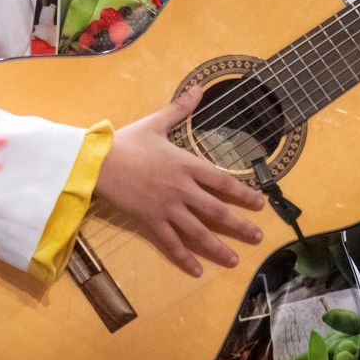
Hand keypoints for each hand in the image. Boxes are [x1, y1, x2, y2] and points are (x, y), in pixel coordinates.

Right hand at [94, 86, 264, 276]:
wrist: (99, 162)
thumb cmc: (128, 141)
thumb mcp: (157, 123)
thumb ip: (180, 109)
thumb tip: (199, 88)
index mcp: (186, 164)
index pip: (222, 182)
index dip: (243, 193)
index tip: (260, 204)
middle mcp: (181, 189)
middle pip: (216, 210)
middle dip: (239, 225)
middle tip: (258, 237)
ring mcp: (167, 207)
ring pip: (198, 231)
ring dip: (218, 247)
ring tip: (235, 260)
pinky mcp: (150, 221)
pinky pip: (170, 243)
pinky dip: (184, 258)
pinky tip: (197, 270)